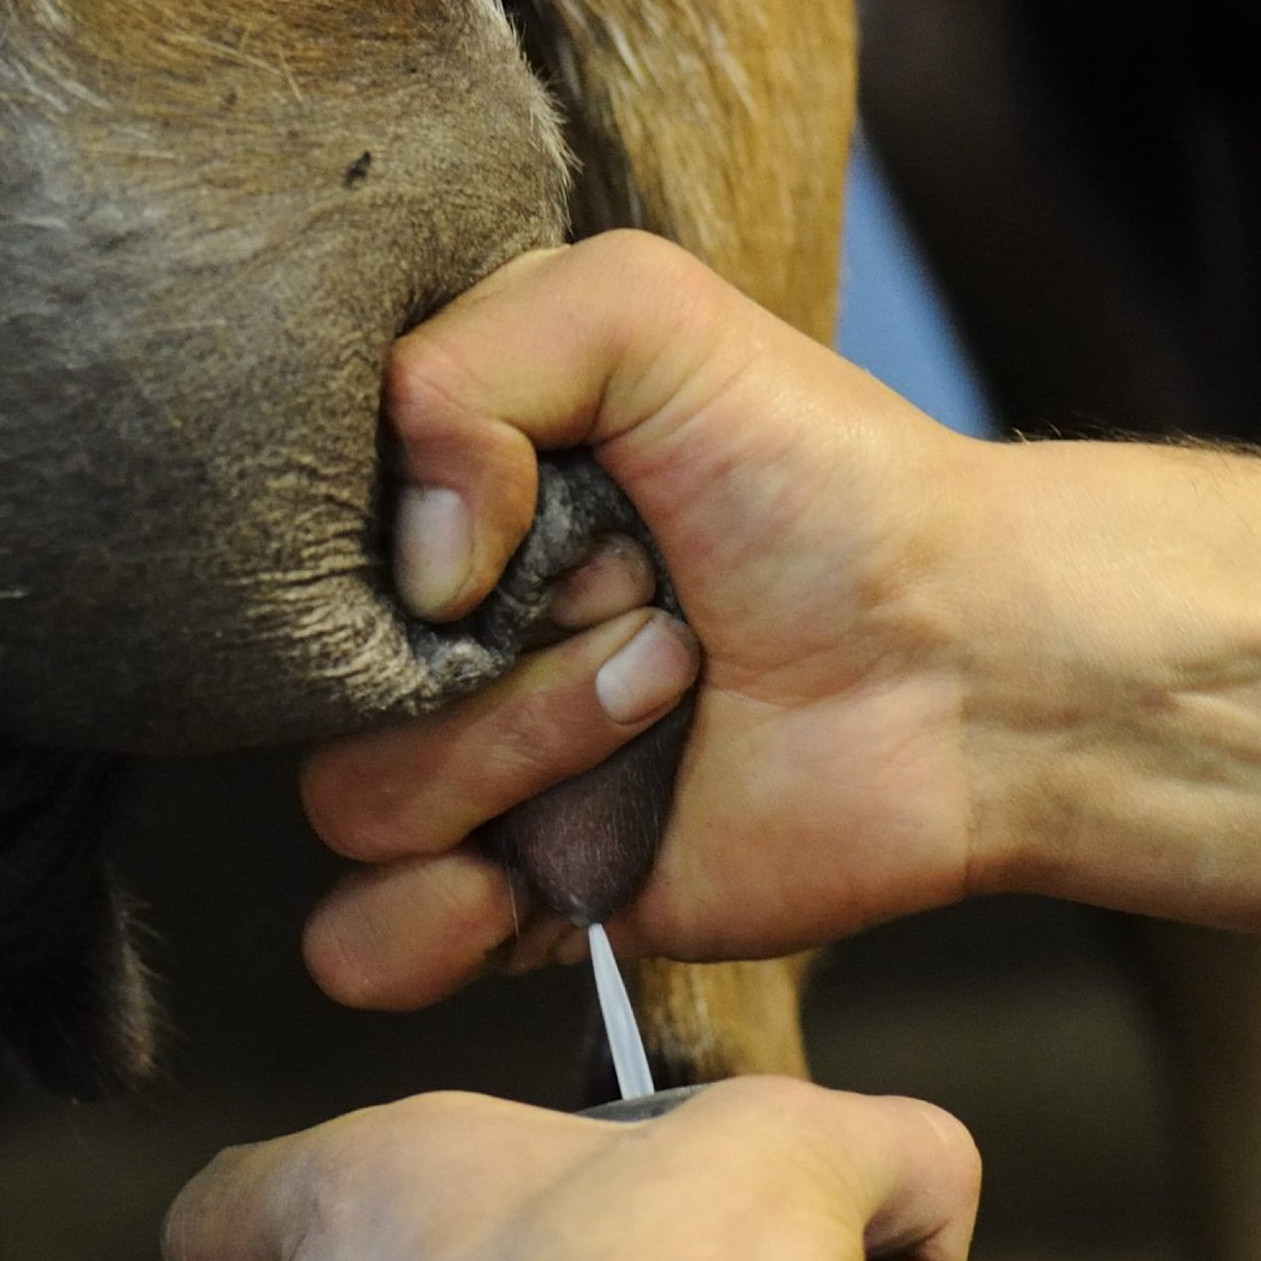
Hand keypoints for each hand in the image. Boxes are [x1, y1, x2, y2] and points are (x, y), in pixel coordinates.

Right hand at [301, 231, 989, 1007]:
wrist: (972, 661)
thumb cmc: (823, 479)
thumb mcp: (640, 313)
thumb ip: (460, 363)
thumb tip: (408, 569)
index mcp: (446, 511)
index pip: (287, 548)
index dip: (389, 541)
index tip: (521, 530)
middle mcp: (443, 647)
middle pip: (313, 690)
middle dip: (487, 661)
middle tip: (649, 615)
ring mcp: (478, 780)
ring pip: (350, 807)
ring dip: (511, 760)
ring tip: (665, 703)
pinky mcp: (522, 901)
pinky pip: (362, 947)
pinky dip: (417, 927)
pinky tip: (514, 886)